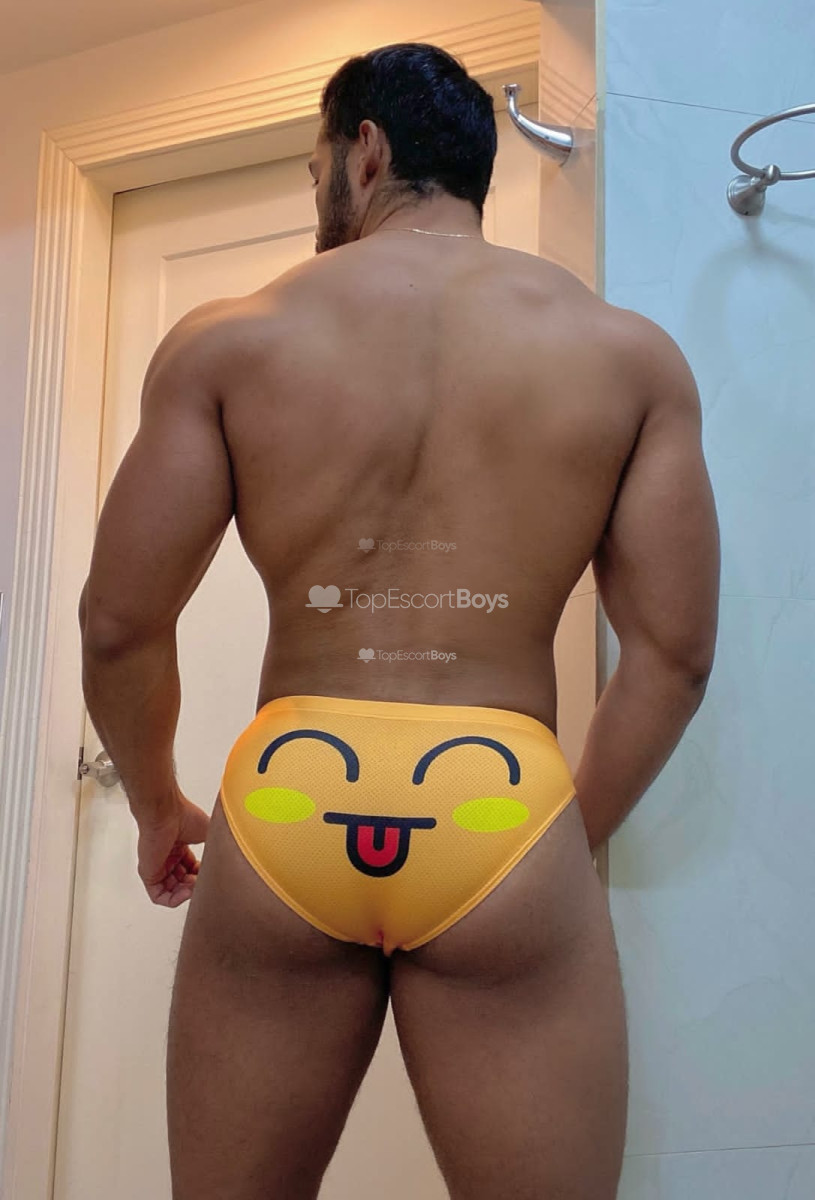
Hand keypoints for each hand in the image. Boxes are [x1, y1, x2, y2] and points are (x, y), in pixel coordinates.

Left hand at [136, 791, 209, 906]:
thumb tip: (230, 858)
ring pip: (172, 891)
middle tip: (204, 882)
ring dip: (186, 894)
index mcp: (179, 847)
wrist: (166, 813)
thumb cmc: (184, 815)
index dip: (202, 875)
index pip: (191, 870)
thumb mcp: (209, 833)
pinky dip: (174, 900)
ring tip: (196, 888)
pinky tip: (186, 893)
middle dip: (195, 886)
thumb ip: (217, 848)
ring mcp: (157, 866)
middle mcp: (167, 857)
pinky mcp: (148, 874)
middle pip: (182, 882)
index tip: (210, 872)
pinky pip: (159, 896)